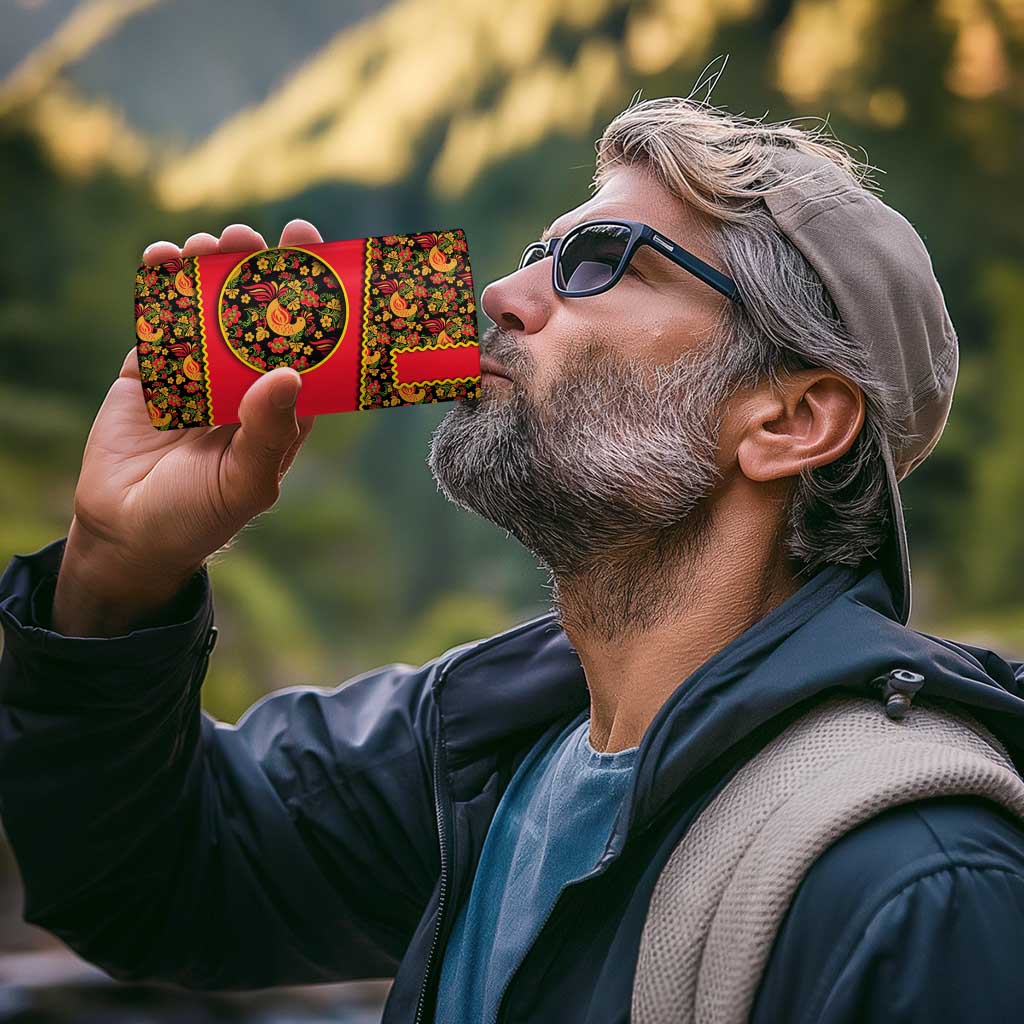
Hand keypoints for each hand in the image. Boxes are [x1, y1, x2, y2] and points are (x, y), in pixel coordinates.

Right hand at [53, 220, 321, 634]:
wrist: (127, 535)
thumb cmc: (199, 517)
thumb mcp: (245, 483)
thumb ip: (268, 432)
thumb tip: (290, 373)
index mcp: (279, 408)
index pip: (305, 344)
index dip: (311, 298)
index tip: (313, 251)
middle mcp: (242, 383)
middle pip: (255, 314)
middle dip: (255, 270)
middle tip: (252, 237)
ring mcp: (195, 373)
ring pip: (207, 308)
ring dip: (208, 270)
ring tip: (208, 245)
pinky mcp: (149, 372)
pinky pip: (158, 321)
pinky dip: (160, 287)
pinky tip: (162, 259)